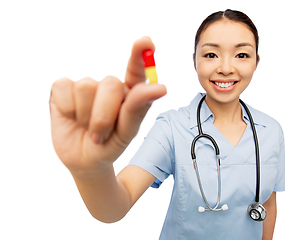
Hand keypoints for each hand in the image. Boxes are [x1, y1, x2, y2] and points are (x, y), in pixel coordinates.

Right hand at [50, 37, 166, 174]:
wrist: (84, 160)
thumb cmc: (110, 145)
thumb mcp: (126, 132)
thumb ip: (138, 108)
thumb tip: (159, 86)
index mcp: (129, 93)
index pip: (136, 70)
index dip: (140, 55)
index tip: (146, 42)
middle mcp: (109, 85)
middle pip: (110, 83)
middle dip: (105, 116)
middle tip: (101, 135)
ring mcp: (86, 86)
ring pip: (86, 87)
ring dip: (86, 117)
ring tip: (88, 128)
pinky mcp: (63, 88)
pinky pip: (64, 89)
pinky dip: (67, 110)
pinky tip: (71, 117)